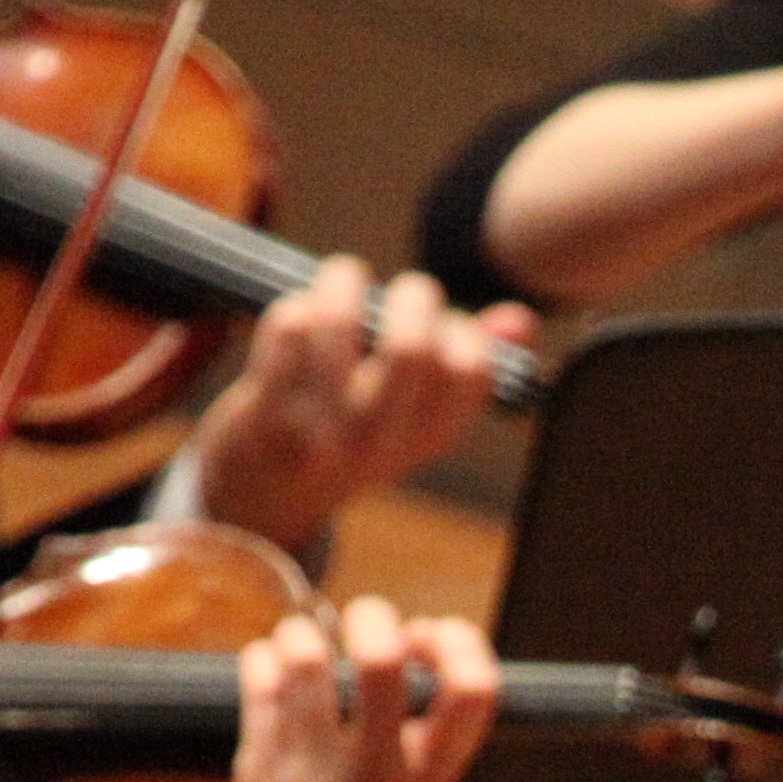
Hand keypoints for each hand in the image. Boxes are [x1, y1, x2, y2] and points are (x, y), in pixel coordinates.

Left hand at [190, 263, 532, 554]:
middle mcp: (378, 443)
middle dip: (411, 296)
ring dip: (344, 283)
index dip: (461, 329)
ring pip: (338, 323)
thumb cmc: (350, 435)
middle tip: (398, 294)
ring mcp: (317, 430)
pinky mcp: (262, 411)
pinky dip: (296, 305)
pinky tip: (299, 319)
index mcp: (427, 439)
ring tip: (343, 282)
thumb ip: (468, 364)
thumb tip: (519, 322)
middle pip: (411, 348)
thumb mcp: (417, 414)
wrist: (263, 499)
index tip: (441, 328)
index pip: (470, 371)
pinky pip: (288, 327)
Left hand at [209, 593, 499, 781]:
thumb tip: (397, 640)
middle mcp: (380, 779)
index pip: (475, 692)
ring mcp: (317, 778)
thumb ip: (412, 740)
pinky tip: (265, 676)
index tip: (428, 638)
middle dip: (371, 616)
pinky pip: (259, 682)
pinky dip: (260, 661)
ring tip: (299, 650)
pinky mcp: (261, 780)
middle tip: (359, 626)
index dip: (457, 642)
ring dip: (300, 634)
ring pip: (307, 655)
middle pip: (385, 659)